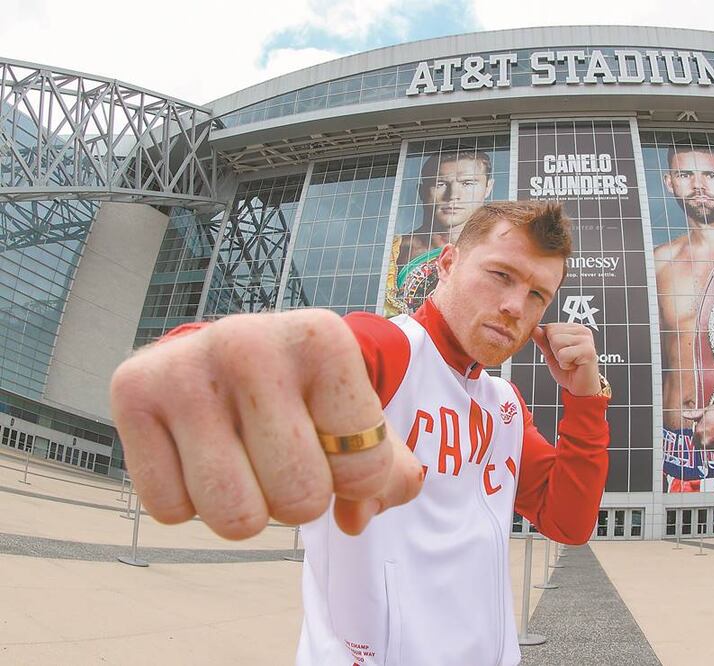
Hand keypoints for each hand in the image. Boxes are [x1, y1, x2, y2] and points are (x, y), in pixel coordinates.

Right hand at [109, 309, 422, 538]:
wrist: (232, 351)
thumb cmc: (309, 392)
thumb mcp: (359, 414)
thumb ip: (384, 470)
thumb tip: (358, 516)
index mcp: (323, 338)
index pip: (363, 467)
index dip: (358, 479)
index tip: (336, 442)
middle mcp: (249, 342)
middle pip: (300, 499)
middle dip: (301, 499)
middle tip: (285, 456)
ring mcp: (184, 367)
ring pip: (234, 517)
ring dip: (247, 508)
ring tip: (243, 457)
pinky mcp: (130, 393)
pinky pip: (171, 510)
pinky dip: (189, 501)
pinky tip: (198, 452)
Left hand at [530, 323, 601, 396]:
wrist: (581, 389)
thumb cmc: (568, 372)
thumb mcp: (551, 354)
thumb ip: (543, 341)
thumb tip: (534, 329)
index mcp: (574, 328)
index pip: (550, 327)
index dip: (550, 344)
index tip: (562, 353)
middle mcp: (582, 331)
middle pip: (552, 333)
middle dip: (554, 350)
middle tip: (567, 359)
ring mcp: (586, 339)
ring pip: (556, 341)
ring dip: (560, 357)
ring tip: (571, 362)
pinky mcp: (588, 350)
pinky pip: (563, 354)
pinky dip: (565, 364)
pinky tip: (574, 366)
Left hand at [682, 402, 713, 449]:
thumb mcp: (707, 410)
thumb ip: (694, 415)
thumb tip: (684, 414)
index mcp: (699, 432)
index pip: (694, 435)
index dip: (699, 430)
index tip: (704, 426)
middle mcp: (705, 442)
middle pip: (700, 442)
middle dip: (703, 437)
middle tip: (711, 429)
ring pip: (708, 446)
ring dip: (711, 441)